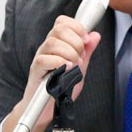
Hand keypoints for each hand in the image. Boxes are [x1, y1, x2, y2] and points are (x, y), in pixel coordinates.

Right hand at [2, 15, 100, 131]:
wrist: (47, 109)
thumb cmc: (60, 87)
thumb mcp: (79, 67)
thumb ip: (87, 51)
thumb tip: (95, 35)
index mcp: (57, 43)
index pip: (62, 22)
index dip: (76, 26)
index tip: (86, 39)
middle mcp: (47, 47)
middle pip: (59, 29)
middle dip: (76, 41)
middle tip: (81, 56)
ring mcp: (40, 57)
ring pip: (52, 42)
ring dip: (69, 52)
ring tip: (74, 64)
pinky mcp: (35, 71)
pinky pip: (44, 59)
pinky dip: (59, 62)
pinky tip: (67, 69)